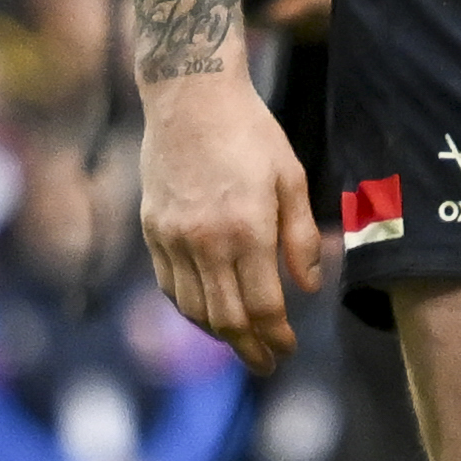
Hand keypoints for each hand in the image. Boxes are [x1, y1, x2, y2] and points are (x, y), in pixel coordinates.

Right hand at [136, 68, 333, 372]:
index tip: (289, 350)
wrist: (189, 97)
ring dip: (218, 334)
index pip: (263, 306)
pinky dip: (189, 307)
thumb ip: (300, 237)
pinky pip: (169, 286)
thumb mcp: (290, 177)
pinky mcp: (153, 230)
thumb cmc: (250, 133)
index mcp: (247, 229)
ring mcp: (173, 238)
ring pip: (193, 309)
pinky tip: (207, 311)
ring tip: (240, 341)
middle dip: (249, 349)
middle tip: (267, 363)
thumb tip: (308, 287)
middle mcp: (206, 241)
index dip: (277, 337)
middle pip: (226, 319)